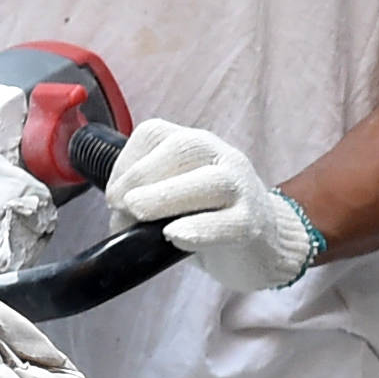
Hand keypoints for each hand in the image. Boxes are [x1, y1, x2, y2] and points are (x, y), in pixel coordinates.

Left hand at [105, 120, 318, 292]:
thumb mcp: (174, 199)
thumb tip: (118, 216)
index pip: (155, 134)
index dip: (126, 161)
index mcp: (195, 144)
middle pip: (183, 149)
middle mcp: (220, 157)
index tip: (113, 195)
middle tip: (120, 205)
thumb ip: (145, 200)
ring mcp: (241, 189)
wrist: (265, 243)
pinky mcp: (252, 225)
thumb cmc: (209, 217)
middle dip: (141, 175)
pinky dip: (199, 229)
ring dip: (165, 196)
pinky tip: (175, 236)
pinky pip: (229, 223)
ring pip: (209, 182)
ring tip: (137, 212)